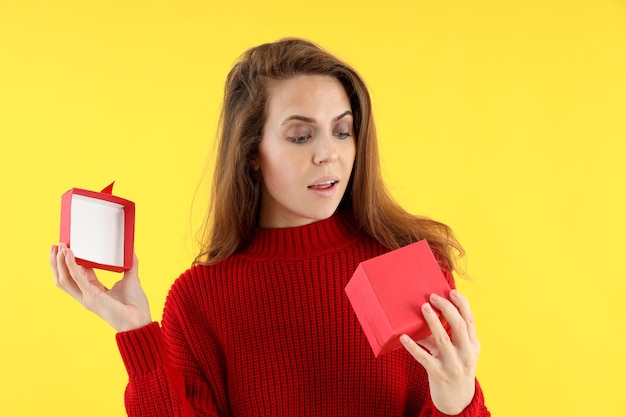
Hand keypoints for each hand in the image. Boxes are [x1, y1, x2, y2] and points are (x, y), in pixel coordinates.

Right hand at [50, 243, 151, 331]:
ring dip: (59, 263)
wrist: (139, 320)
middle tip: (55, 246)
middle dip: (56, 263)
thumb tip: (130, 250)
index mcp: (94, 291)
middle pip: (64, 278)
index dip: (71, 261)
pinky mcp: (91, 296)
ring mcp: (87, 297)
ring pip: (64, 279)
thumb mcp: (130, 279)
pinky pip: (77, 278)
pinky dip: (71, 265)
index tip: (67, 247)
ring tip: (59, 247)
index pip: (77, 275)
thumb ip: (130, 265)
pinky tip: (68, 254)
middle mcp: (87, 295)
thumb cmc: (135, 304)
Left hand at [400, 290, 479, 414]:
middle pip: (459, 326)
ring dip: (432, 321)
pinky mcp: (439, 374)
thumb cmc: (455, 370)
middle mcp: (466, 354)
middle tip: (433, 297)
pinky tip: (403, 337)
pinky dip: (413, 346)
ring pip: (443, 339)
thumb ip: (446, 336)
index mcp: (473, 345)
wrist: (458, 402)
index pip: (470, 320)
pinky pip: (424, 357)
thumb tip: (426, 315)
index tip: (451, 291)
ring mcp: (453, 365)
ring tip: (424, 307)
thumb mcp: (457, 353)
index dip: (462, 304)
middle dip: (447, 308)